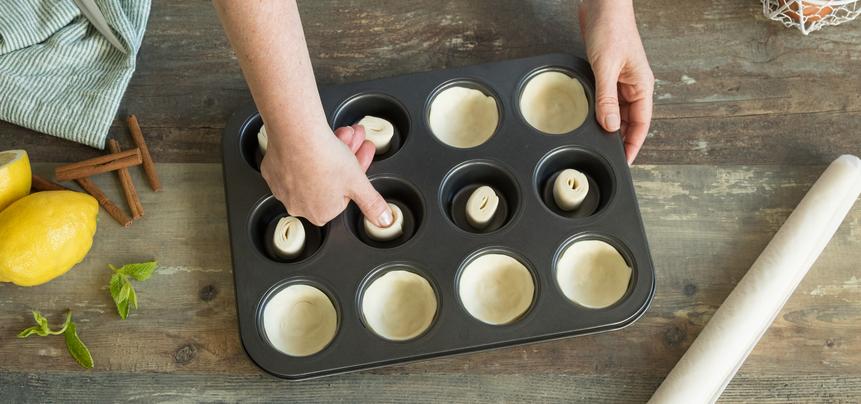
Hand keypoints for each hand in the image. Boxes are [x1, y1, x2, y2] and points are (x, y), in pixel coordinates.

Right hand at [260, 123, 392, 226]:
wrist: (297, 135)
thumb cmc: (325, 160)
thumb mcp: (359, 183)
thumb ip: (371, 204)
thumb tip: (384, 220)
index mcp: (320, 213)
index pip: (344, 195)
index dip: (354, 175)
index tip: (359, 159)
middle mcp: (298, 206)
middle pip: (330, 181)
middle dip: (346, 159)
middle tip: (355, 141)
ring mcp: (282, 188)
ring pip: (313, 169)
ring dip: (333, 150)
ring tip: (345, 133)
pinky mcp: (271, 170)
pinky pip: (293, 162)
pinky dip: (306, 150)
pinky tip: (318, 137)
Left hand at [579, 0, 654, 163]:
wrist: (602, 4)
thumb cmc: (611, 28)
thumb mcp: (606, 67)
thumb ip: (607, 98)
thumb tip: (609, 126)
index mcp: (641, 85)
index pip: (641, 123)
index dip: (634, 144)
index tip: (626, 162)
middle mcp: (633, 85)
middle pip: (629, 121)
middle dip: (619, 138)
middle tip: (605, 155)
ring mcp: (621, 80)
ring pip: (616, 111)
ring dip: (607, 124)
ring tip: (596, 141)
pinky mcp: (608, 74)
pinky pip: (606, 99)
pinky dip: (599, 110)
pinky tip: (590, 118)